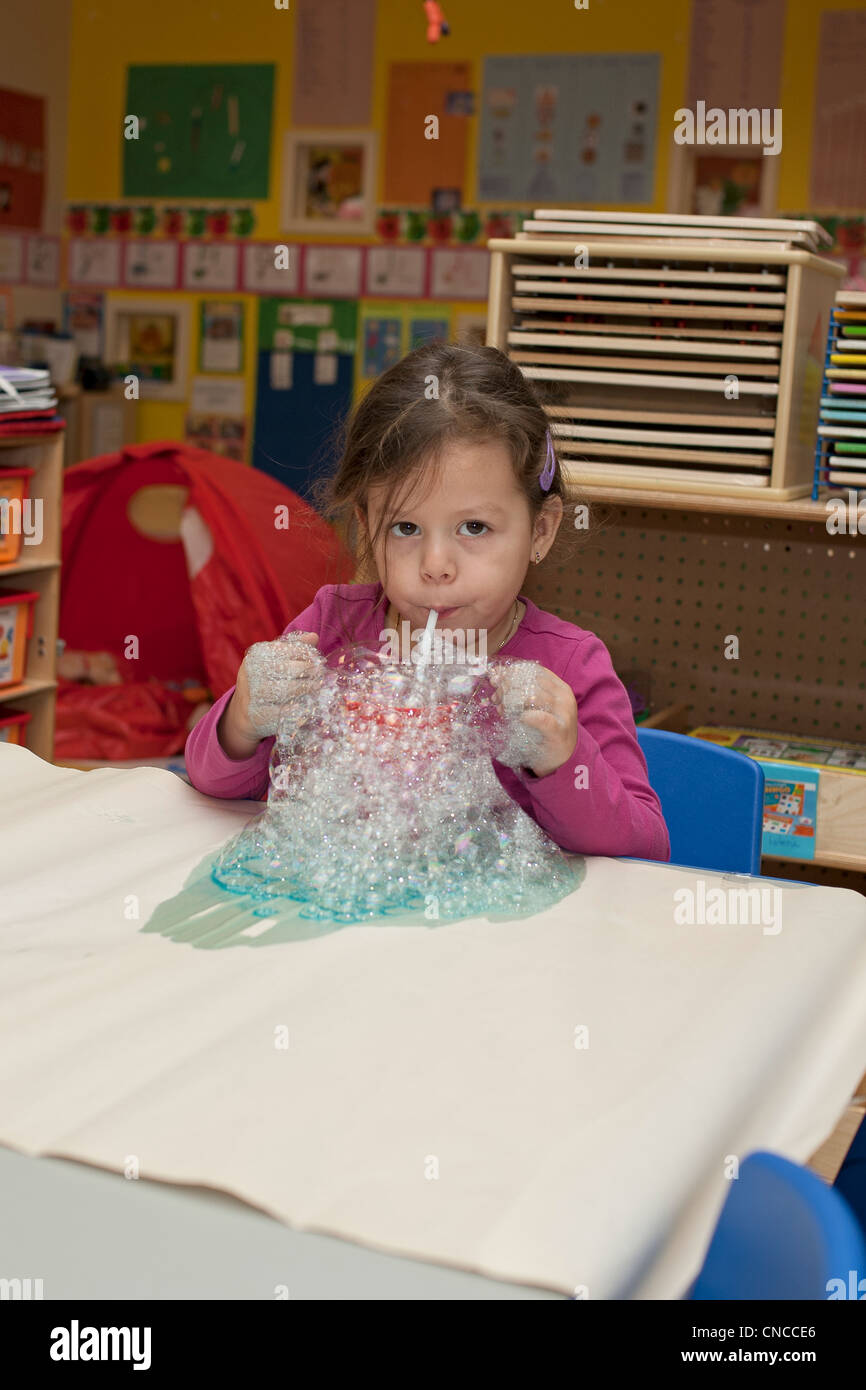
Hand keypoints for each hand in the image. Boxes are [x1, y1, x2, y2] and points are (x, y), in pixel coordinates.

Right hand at [219, 633, 321, 757]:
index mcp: (256, 655)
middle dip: (309, 671)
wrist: (244, 711)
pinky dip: (297, 708)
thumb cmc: (266, 680)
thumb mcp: (275, 660)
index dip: (306, 654)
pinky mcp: (258, 715)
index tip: (318, 660)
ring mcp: (253, 695)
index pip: (286, 649)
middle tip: (321, 675)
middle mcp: (251, 673)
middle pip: (288, 669)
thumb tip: (314, 636)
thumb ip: (294, 647)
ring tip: (317, 688)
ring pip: (286, 690)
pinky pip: (283, 711)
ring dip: (306, 689)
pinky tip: (305, 705)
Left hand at [490, 662, 577, 777]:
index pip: (534, 670)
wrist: (564, 756)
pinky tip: (518, 719)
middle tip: (495, 696)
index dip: (512, 671)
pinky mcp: (558, 730)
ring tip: (501, 709)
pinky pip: (540, 718)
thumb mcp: (537, 706)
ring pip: (534, 697)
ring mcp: (563, 713)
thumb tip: (495, 674)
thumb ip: (522, 691)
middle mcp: (563, 696)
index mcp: (559, 687)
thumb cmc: (547, 728)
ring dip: (512, 701)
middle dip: (508, 686)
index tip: (495, 677)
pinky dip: (526, 717)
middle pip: (532, 682)